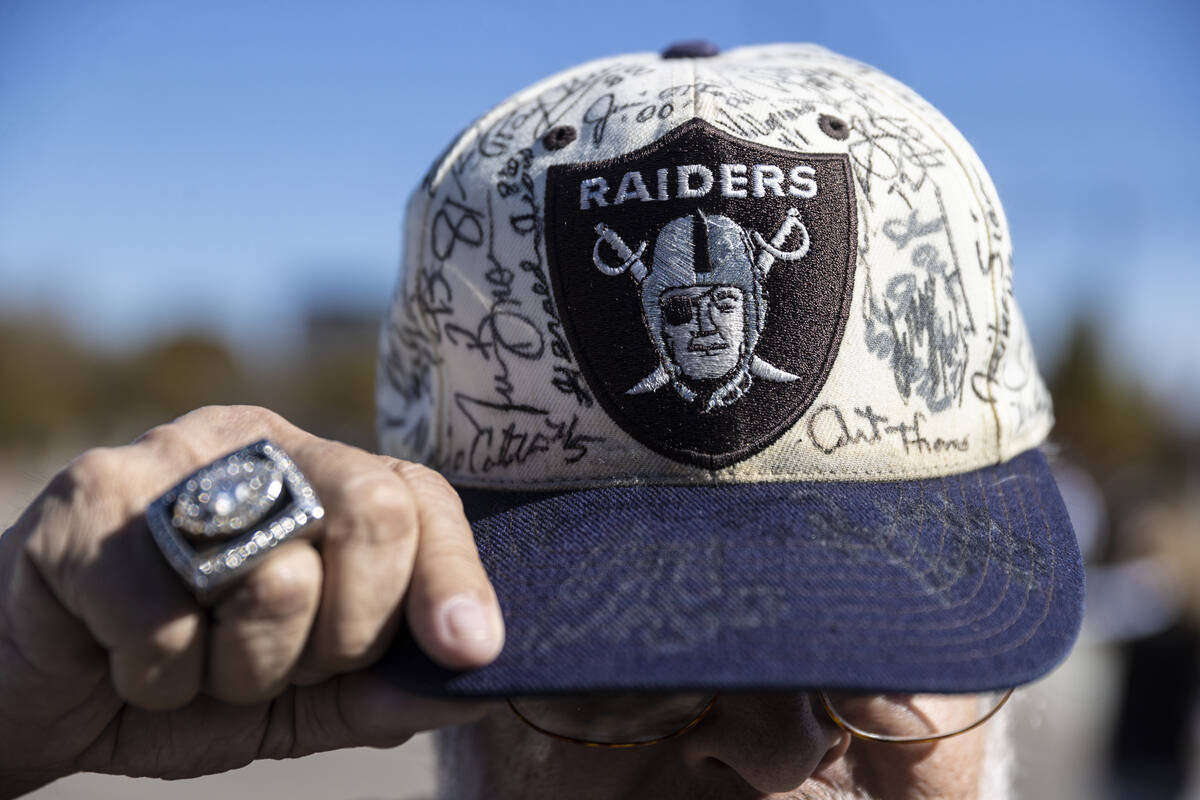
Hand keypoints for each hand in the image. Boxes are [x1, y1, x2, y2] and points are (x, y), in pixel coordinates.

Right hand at [0, 406, 503, 795]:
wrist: (24, 688)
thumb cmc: (177, 677)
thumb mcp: (294, 694)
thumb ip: (376, 686)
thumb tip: (472, 678)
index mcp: (313, 470)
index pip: (417, 497)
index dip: (453, 574)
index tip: (470, 648)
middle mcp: (249, 441)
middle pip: (372, 512)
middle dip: (342, 636)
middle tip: (274, 666)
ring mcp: (166, 457)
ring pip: (276, 579)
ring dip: (237, 671)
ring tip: (189, 661)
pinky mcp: (85, 499)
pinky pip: (167, 627)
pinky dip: (152, 681)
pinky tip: (118, 658)